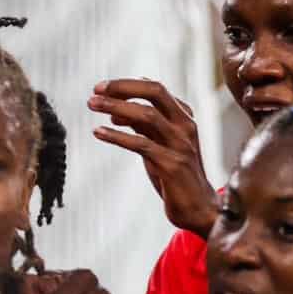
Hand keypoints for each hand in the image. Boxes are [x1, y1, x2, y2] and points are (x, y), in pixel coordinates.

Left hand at [89, 78, 216, 236]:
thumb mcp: (159, 145)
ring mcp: (180, 144)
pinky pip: (141, 144)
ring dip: (116, 106)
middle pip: (155, 92)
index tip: (102, 87)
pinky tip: (98, 132)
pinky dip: (117, 136)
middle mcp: (185, 126)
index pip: (155, 89)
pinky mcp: (172, 165)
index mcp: (184, 117)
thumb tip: (115, 111)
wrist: (199, 209)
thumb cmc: (176, 177)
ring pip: (146, 115)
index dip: (127, 84)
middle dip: (123, 86)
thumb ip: (143, 127)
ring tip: (92, 105)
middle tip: (96, 88)